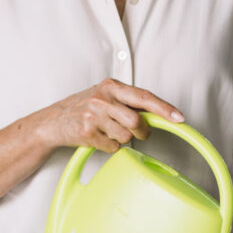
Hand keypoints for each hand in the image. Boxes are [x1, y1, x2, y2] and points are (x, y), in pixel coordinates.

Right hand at [42, 78, 183, 152]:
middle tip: (141, 133)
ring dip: (124, 139)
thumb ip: (130, 102)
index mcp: (112, 86)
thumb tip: (160, 113)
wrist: (53, 121)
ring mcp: (93, 115)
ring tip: (110, 132)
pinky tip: (101, 138)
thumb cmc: (85, 107)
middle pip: (137, 121)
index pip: (144, 97)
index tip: (179, 118)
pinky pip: (113, 147)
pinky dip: (111, 146)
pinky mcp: (87, 132)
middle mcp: (103, 98)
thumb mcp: (107, 96)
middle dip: (143, 132)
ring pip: (126, 136)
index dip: (164, 108)